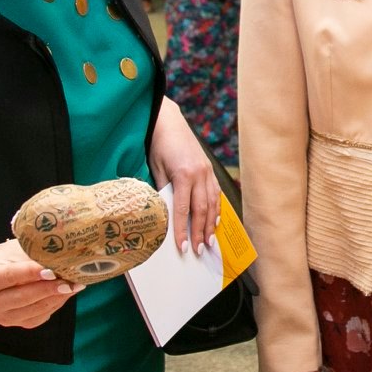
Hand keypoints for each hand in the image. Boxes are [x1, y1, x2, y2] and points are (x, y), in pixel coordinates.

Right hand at [0, 239, 77, 329]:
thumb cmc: (9, 258)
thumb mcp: (16, 250)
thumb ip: (34, 252)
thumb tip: (62, 250)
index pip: (8, 276)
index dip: (30, 273)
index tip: (52, 270)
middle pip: (23, 297)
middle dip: (49, 289)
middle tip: (71, 280)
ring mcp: (2, 317)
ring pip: (34, 310)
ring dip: (57, 297)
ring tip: (76, 285)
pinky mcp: (18, 324)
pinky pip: (40, 317)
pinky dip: (56, 304)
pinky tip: (68, 292)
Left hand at [148, 97, 220, 255]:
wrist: (168, 122)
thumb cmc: (158, 145)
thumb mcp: (155, 169)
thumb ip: (163, 191)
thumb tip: (165, 215)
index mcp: (184, 174)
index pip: (183, 209)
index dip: (183, 230)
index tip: (182, 247)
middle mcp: (199, 174)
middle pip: (202, 209)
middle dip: (200, 232)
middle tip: (199, 250)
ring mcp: (207, 171)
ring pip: (212, 203)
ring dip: (211, 224)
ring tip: (209, 241)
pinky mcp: (209, 169)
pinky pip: (216, 193)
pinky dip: (216, 209)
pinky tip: (215, 221)